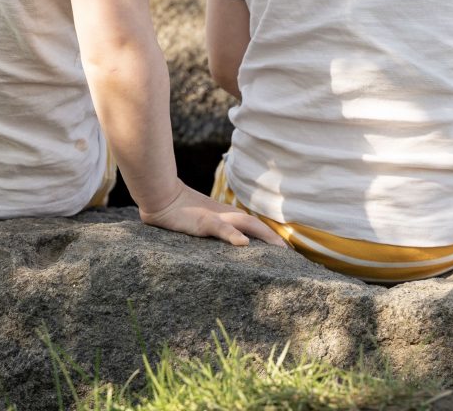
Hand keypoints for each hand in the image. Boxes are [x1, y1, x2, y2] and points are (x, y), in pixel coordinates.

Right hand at [137, 184, 287, 247]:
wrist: (162, 197)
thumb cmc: (179, 212)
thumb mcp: (200, 222)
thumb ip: (214, 229)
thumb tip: (227, 241)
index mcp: (226, 217)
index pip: (253, 226)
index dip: (269, 237)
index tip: (285, 251)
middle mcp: (226, 215)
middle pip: (256, 225)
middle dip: (274, 238)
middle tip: (290, 254)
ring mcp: (216, 217)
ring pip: (246, 224)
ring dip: (264, 235)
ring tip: (279, 249)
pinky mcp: (204, 222)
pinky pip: (222, 228)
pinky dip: (234, 235)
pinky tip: (243, 243)